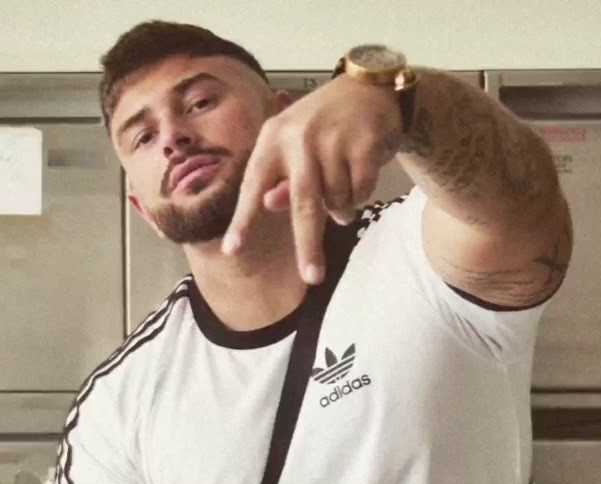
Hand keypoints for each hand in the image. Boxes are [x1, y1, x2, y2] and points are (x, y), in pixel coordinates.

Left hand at [221, 76, 401, 284]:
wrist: (370, 90)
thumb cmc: (323, 126)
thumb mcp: (293, 145)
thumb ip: (280, 177)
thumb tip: (269, 203)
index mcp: (273, 138)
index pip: (253, 185)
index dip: (244, 219)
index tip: (231, 249)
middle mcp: (300, 139)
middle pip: (303, 203)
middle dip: (308, 245)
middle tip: (311, 277)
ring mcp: (334, 140)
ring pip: (337, 201)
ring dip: (342, 209)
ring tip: (344, 188)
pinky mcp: (364, 144)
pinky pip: (361, 191)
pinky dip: (361, 194)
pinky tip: (360, 174)